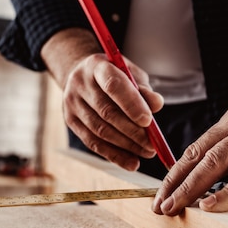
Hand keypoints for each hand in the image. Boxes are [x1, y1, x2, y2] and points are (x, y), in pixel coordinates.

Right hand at [62, 53, 163, 169]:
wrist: (82, 75)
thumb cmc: (114, 74)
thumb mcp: (131, 73)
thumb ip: (143, 89)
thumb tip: (156, 105)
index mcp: (97, 66)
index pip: (113, 85)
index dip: (131, 104)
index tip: (149, 121)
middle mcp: (80, 83)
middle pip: (106, 112)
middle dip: (132, 131)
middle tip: (152, 144)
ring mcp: (71, 103)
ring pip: (100, 130)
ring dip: (126, 145)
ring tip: (147, 152)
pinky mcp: (70, 120)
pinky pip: (93, 142)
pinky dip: (114, 155)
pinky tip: (131, 162)